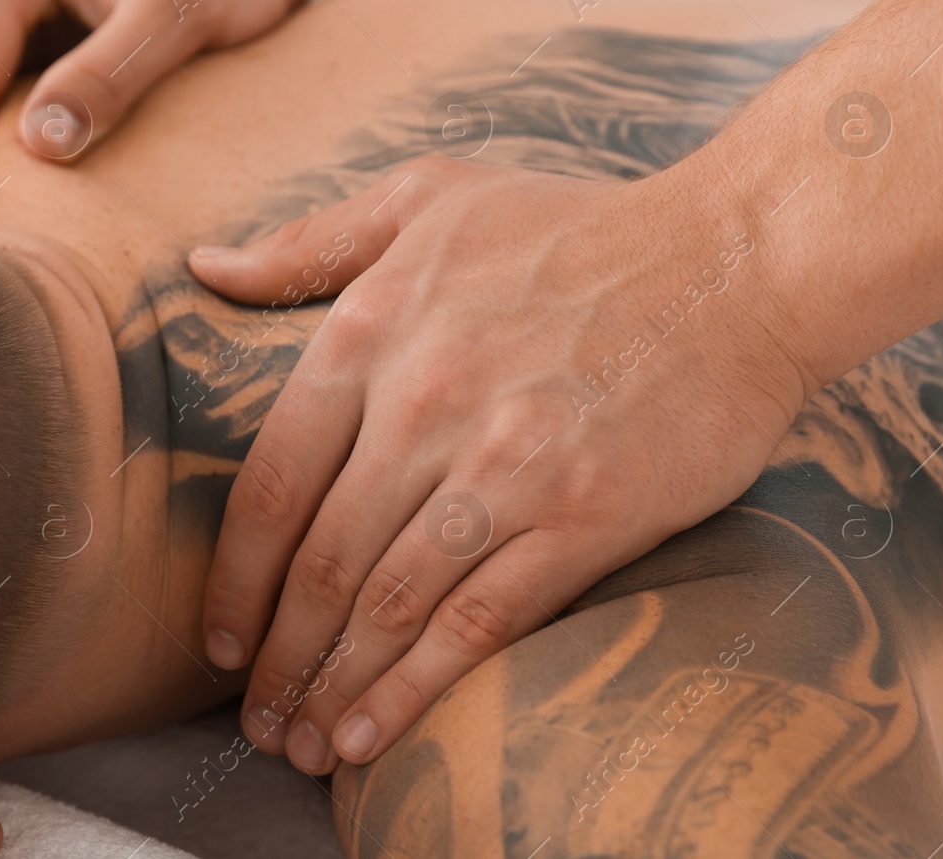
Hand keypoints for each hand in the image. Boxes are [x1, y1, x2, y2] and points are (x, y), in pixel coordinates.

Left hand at [192, 156, 808, 771]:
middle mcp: (424, 405)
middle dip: (278, 658)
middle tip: (255, 719)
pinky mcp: (583, 518)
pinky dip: (414, 690)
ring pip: (389, 604)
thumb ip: (311, 242)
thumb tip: (207, 269)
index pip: (271, 484)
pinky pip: (477, 624)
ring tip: (298, 745)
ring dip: (332, 688)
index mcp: (371, 332)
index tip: (217, 638)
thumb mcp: (430, 197)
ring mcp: (505, 466)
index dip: (232, 578)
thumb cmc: (576, 228)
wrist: (735, 262)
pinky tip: (371, 735)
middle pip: (322, 563)